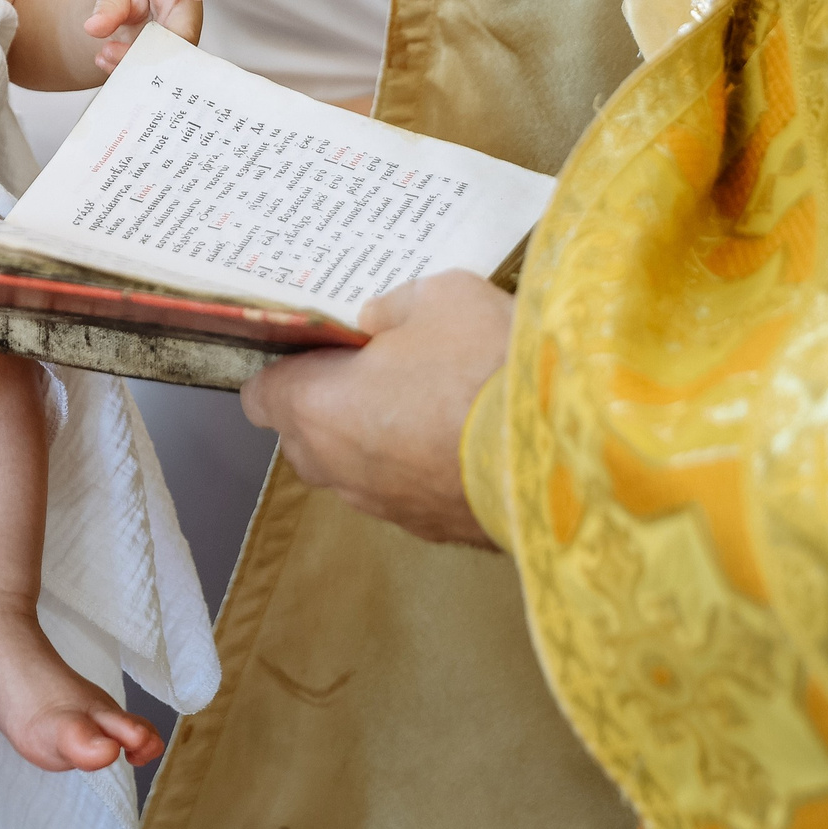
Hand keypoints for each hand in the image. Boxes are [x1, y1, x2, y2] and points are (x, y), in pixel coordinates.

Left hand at [77, 0, 206, 72]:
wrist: (123, 5)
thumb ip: (106, 4)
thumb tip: (94, 27)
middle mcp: (182, 9)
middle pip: (180, 33)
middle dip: (148, 48)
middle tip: (110, 49)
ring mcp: (178, 36)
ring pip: (167, 58)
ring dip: (134, 62)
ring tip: (106, 52)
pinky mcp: (167, 57)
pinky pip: (154, 70)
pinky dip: (127, 70)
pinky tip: (106, 61)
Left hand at [238, 271, 511, 547]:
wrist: (565, 457)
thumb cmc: (485, 367)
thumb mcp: (438, 298)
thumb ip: (391, 309)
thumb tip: (379, 324)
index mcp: (315, 406)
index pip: (262, 397)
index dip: (286, 369)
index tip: (321, 349)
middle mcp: (335, 466)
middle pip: (304, 436)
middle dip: (328, 404)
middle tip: (379, 368)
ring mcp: (383, 506)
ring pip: (354, 470)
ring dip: (374, 440)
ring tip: (429, 402)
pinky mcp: (432, 531)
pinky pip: (403, 492)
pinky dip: (418, 468)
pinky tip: (461, 440)